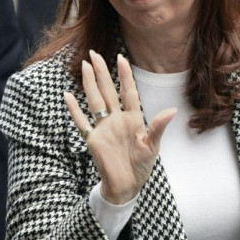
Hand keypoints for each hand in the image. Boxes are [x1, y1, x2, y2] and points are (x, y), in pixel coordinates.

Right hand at [64, 51, 176, 203]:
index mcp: (133, 118)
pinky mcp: (93, 139)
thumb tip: (172, 111)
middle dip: (102, 72)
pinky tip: (68, 95)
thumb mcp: (153, 145)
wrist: (127, 186)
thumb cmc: (142, 166)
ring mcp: (103, 128)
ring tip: (85, 66)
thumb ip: (158, 127)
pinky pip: (82, 122)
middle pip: (108, 90)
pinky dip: (74, 110)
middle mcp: (116, 119)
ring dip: (89, 84)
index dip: (124, 75)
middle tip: (94, 53)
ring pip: (94, 100)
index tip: (121, 57)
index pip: (128, 91)